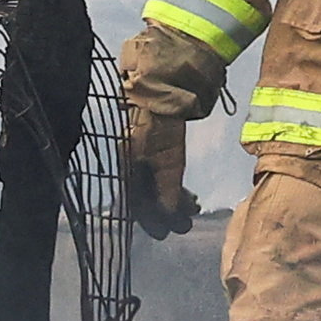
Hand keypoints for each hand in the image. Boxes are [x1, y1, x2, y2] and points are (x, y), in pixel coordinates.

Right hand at [121, 92, 197, 237]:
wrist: (164, 89)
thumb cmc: (164, 124)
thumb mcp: (169, 161)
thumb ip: (167, 190)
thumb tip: (168, 216)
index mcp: (127, 169)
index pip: (135, 205)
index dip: (151, 221)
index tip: (168, 232)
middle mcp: (131, 166)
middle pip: (146, 199)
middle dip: (167, 213)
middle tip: (187, 223)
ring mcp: (142, 158)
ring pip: (155, 188)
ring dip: (173, 201)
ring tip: (193, 206)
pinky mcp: (154, 151)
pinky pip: (160, 176)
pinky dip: (173, 187)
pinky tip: (188, 194)